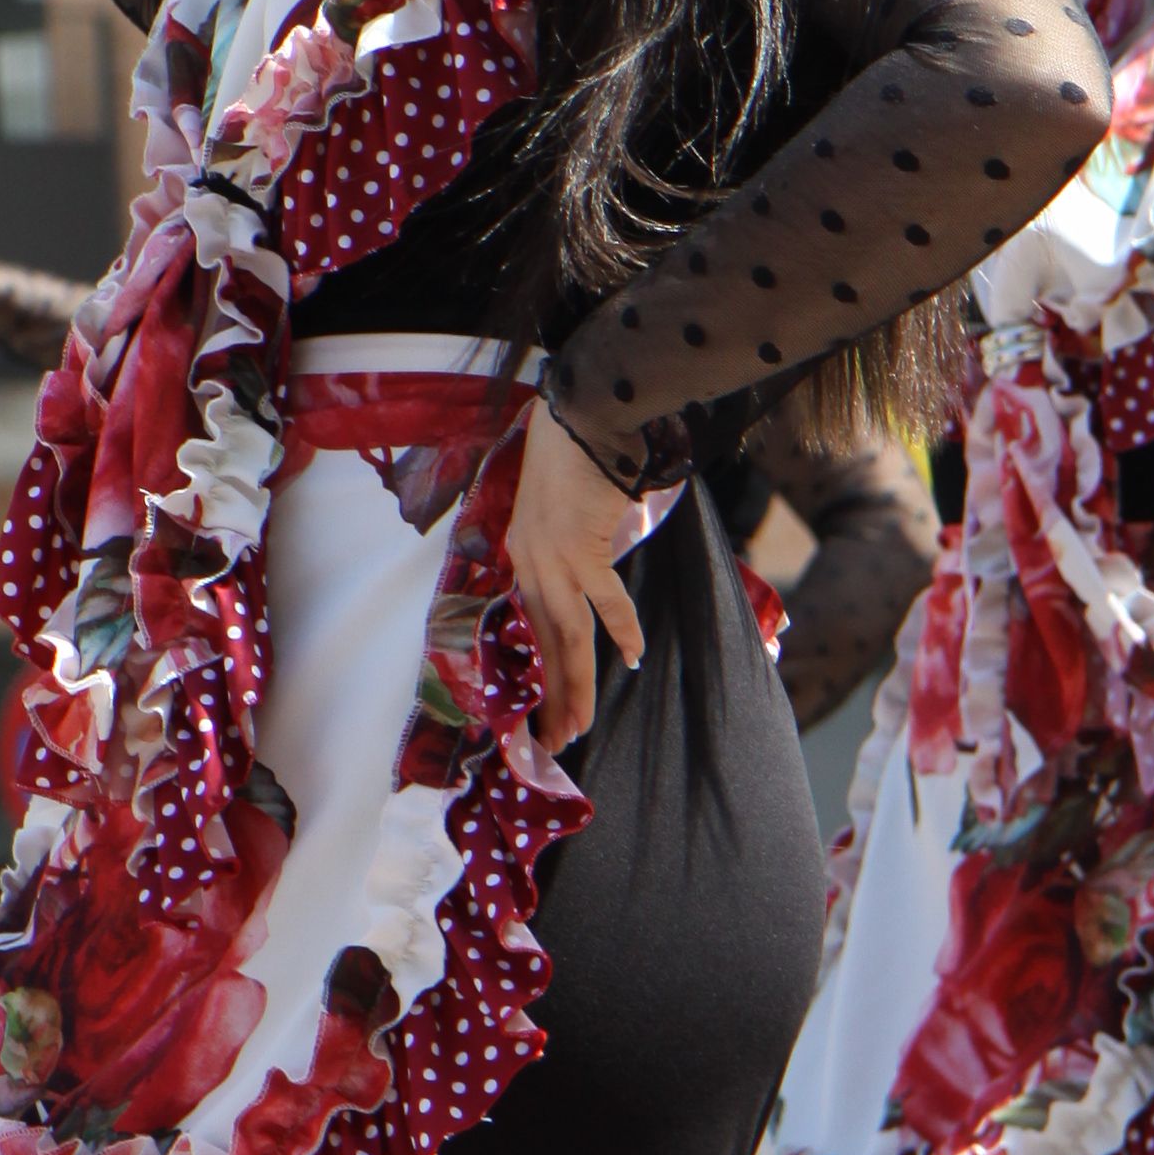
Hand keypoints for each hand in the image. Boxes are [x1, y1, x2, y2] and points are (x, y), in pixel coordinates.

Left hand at [506, 407, 653, 751]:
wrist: (581, 414)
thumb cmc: (573, 448)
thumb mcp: (556, 501)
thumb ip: (563, 537)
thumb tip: (586, 564)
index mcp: (522, 554)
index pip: (529, 627)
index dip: (539, 671)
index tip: (542, 711)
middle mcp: (529, 562)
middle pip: (542, 643)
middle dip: (551, 697)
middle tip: (556, 740)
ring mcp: (551, 558)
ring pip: (564, 637)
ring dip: (575, 684)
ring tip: (579, 724)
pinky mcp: (578, 548)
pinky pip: (603, 599)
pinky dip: (620, 627)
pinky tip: (631, 655)